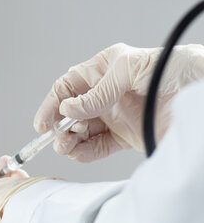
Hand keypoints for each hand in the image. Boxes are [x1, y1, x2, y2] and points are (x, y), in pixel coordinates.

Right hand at [34, 43, 203, 161]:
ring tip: (67, 147)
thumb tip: (69, 107)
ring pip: (82, 131)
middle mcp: (107, 93)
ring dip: (70, 140)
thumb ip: (99, 90)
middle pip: (71, 111)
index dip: (52, 104)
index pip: (68, 86)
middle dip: (60, 125)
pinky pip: (99, 147)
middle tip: (58, 137)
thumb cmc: (178, 68)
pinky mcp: (127, 136)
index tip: (43, 122)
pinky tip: (79, 154)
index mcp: (105, 70)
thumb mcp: (133, 69)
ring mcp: (116, 116)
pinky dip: (86, 153)